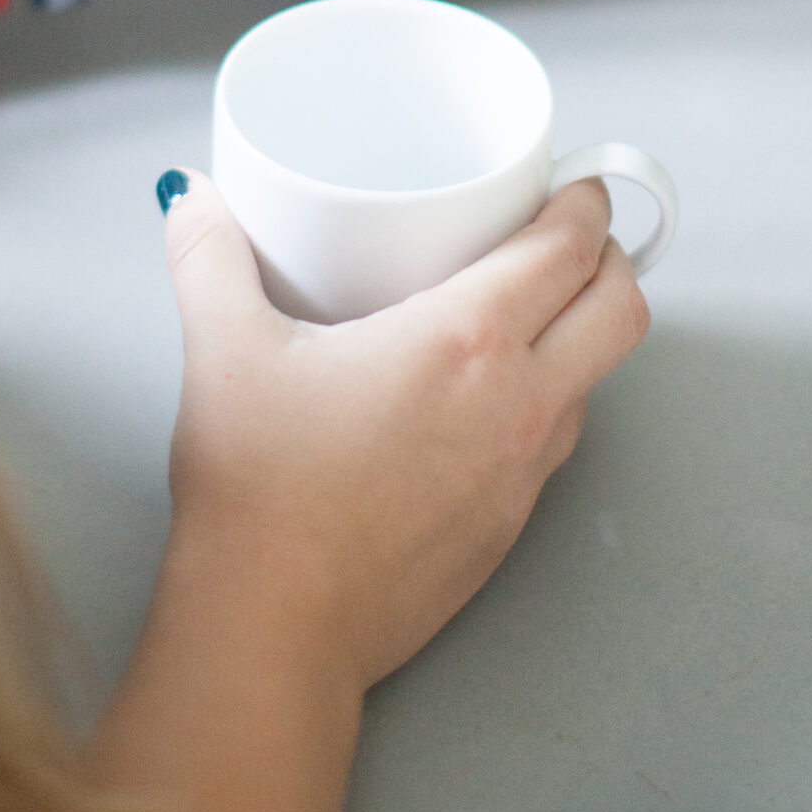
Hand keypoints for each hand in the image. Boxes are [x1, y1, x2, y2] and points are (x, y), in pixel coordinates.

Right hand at [160, 168, 648, 694]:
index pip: (572, 250)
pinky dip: (545, 402)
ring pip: (597, 381)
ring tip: (527, 313)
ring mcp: (523, 473)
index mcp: (469, 341)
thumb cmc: (261, 490)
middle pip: (621, 311)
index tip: (573, 185)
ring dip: (581, 336)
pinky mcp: (509, 527)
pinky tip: (483, 400)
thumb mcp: (225, 350)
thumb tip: (191, 197)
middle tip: (570, 241)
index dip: (584, 206)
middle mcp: (518, 402)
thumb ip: (209, 256)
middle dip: (610, 262)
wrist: (275, 626)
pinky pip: (555, 443)